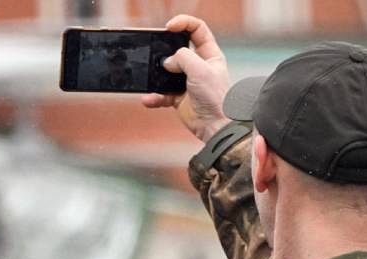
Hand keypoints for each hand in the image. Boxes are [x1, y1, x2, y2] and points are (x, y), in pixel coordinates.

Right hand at [141, 15, 231, 142]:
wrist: (216, 127)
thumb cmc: (217, 98)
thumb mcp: (201, 70)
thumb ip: (182, 58)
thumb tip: (166, 62)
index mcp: (209, 55)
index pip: (197, 30)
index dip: (183, 24)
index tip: (169, 27)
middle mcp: (198, 66)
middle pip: (177, 50)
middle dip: (165, 52)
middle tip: (156, 54)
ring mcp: (187, 82)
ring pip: (166, 72)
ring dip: (156, 77)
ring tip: (152, 80)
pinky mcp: (178, 97)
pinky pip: (161, 93)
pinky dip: (153, 96)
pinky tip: (149, 99)